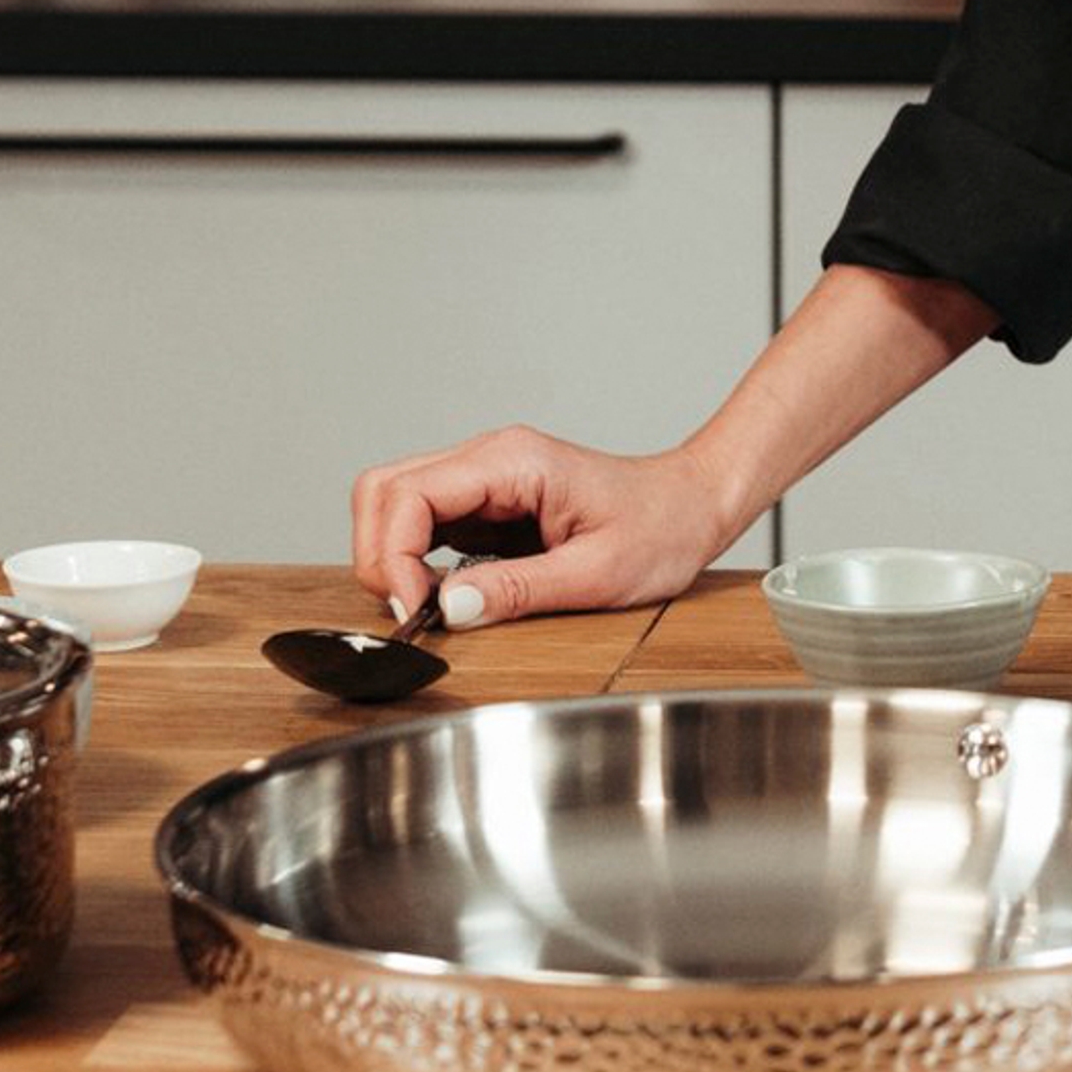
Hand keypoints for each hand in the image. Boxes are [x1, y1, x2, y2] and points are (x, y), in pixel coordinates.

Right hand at [351, 427, 743, 627]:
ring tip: (427, 607)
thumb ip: (518, 590)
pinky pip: (425, 524)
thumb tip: (449, 610)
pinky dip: (415, 562)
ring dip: (392, 558)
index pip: (407, 494)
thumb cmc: (661, 527)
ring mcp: (484, 478)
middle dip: (378, 555)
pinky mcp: (488, 503)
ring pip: (395, 503)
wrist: (692, 504)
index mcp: (511, 462)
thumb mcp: (597, 573)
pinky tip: (446, 595)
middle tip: (409, 612)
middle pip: (383, 490)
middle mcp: (488, 459)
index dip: (391, 557)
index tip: (412, 610)